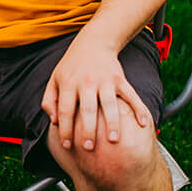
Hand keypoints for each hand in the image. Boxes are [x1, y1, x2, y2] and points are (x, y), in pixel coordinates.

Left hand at [41, 34, 151, 150]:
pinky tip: (142, 123)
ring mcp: (105, 80)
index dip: (65, 129)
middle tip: (88, 147)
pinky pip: (131, 95)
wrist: (93, 43)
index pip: (65, 110)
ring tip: (113, 140)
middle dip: (88, 130)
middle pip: (87, 109)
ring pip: (109, 104)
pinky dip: (138, 109)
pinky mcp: (120, 79)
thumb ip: (49, 100)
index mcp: (68, 83)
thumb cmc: (71, 67)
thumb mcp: (54, 79)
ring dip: (112, 123)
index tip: (66, 145)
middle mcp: (87, 82)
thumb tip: (53, 122)